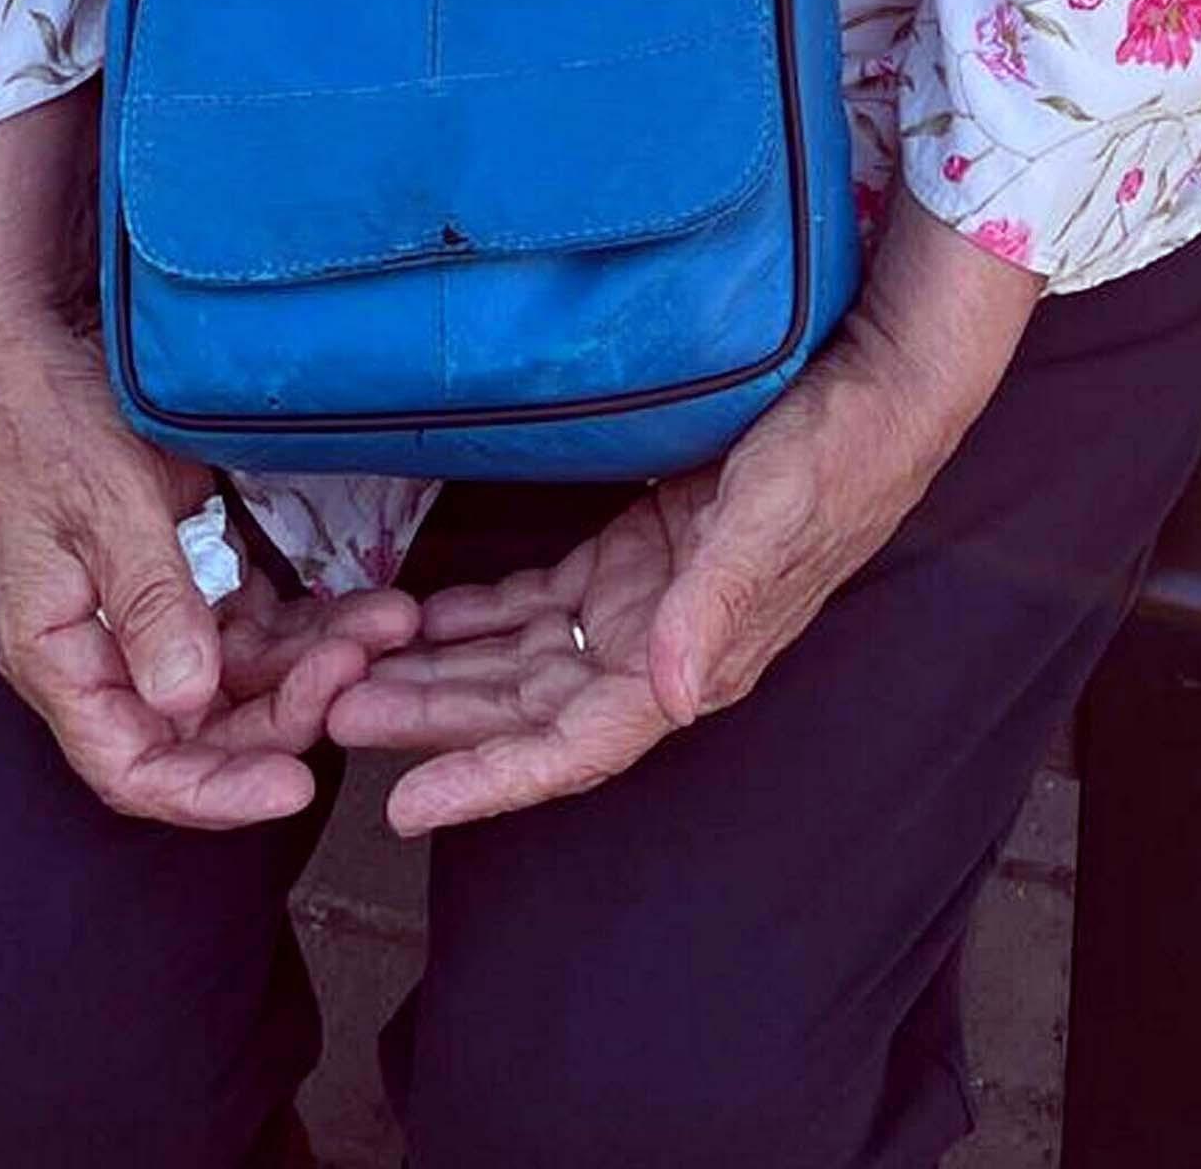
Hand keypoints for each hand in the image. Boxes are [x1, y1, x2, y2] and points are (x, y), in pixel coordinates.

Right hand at [0, 118, 416, 829]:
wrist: (48, 330)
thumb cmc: (53, 415)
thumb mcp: (102, 504)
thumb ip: (146, 602)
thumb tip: (187, 703)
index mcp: (60, 656)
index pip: (134, 766)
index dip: (213, 792)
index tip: (297, 783)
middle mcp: (105, 651)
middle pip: (202, 729)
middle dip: (288, 709)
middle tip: (361, 667)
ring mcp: (150, 614)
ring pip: (242, 675)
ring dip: (314, 662)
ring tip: (388, 625)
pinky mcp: (188, 573)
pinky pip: (256, 622)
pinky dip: (309, 621)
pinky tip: (367, 605)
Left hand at [324, 337, 939, 835]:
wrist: (874, 392)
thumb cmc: (834, 456)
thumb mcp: (774, 520)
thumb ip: (718, 606)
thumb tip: (670, 698)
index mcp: (689, 664)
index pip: (570, 747)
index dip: (487, 780)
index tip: (404, 808)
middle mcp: (656, 651)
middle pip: (523, 710)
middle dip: (432, 721)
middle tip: (326, 716)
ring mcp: (641, 603)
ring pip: (519, 659)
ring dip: (439, 669)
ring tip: (346, 671)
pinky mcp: (633, 554)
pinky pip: (537, 600)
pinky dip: (476, 610)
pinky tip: (415, 611)